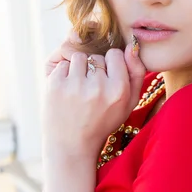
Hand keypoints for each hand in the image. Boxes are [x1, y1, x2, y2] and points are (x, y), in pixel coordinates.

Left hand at [42, 33, 145, 165]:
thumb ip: (136, 73)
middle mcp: (98, 87)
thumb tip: (132, 46)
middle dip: (94, 70)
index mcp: (119, 91)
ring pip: (79, 57)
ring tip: (78, 90)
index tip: (107, 80)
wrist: (71, 145)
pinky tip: (66, 93)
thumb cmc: (103, 122)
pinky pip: (63, 64)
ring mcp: (74, 85)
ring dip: (78, 70)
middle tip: (91, 92)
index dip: (111, 66)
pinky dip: (64, 75)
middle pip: (96, 57)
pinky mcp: (55, 85)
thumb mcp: (129, 103)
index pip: (115, 54)